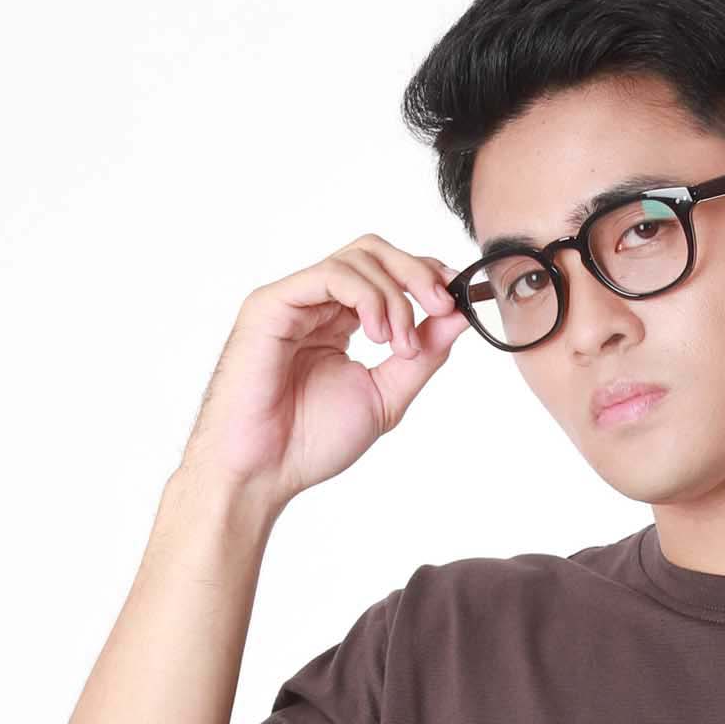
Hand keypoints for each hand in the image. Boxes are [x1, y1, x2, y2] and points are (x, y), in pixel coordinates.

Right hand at [179, 235, 472, 504]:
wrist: (265, 470)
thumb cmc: (311, 441)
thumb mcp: (385, 395)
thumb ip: (422, 356)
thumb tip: (459, 317)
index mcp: (339, 321)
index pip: (387, 275)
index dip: (425, 277)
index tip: (456, 301)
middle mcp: (316, 304)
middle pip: (375, 253)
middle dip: (417, 274)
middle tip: (442, 307)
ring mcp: (294, 300)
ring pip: (357, 259)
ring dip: (395, 296)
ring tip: (399, 345)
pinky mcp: (273, 303)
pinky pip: (330, 274)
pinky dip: (367, 297)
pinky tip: (378, 335)